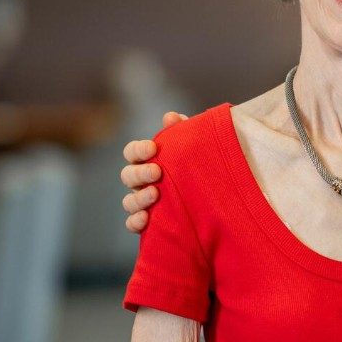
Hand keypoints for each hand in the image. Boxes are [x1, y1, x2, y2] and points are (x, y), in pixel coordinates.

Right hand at [121, 112, 186, 232]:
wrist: (214, 198)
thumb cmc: (197, 165)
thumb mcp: (192, 146)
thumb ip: (181, 131)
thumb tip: (170, 117)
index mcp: (147, 162)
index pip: (132, 152)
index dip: (138, 149)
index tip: (153, 148)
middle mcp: (141, 182)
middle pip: (127, 176)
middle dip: (140, 173)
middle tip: (157, 171)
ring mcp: (143, 203)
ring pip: (128, 201)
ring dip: (138, 197)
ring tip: (155, 193)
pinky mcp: (149, 223)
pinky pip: (132, 224)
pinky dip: (136, 221)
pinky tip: (146, 219)